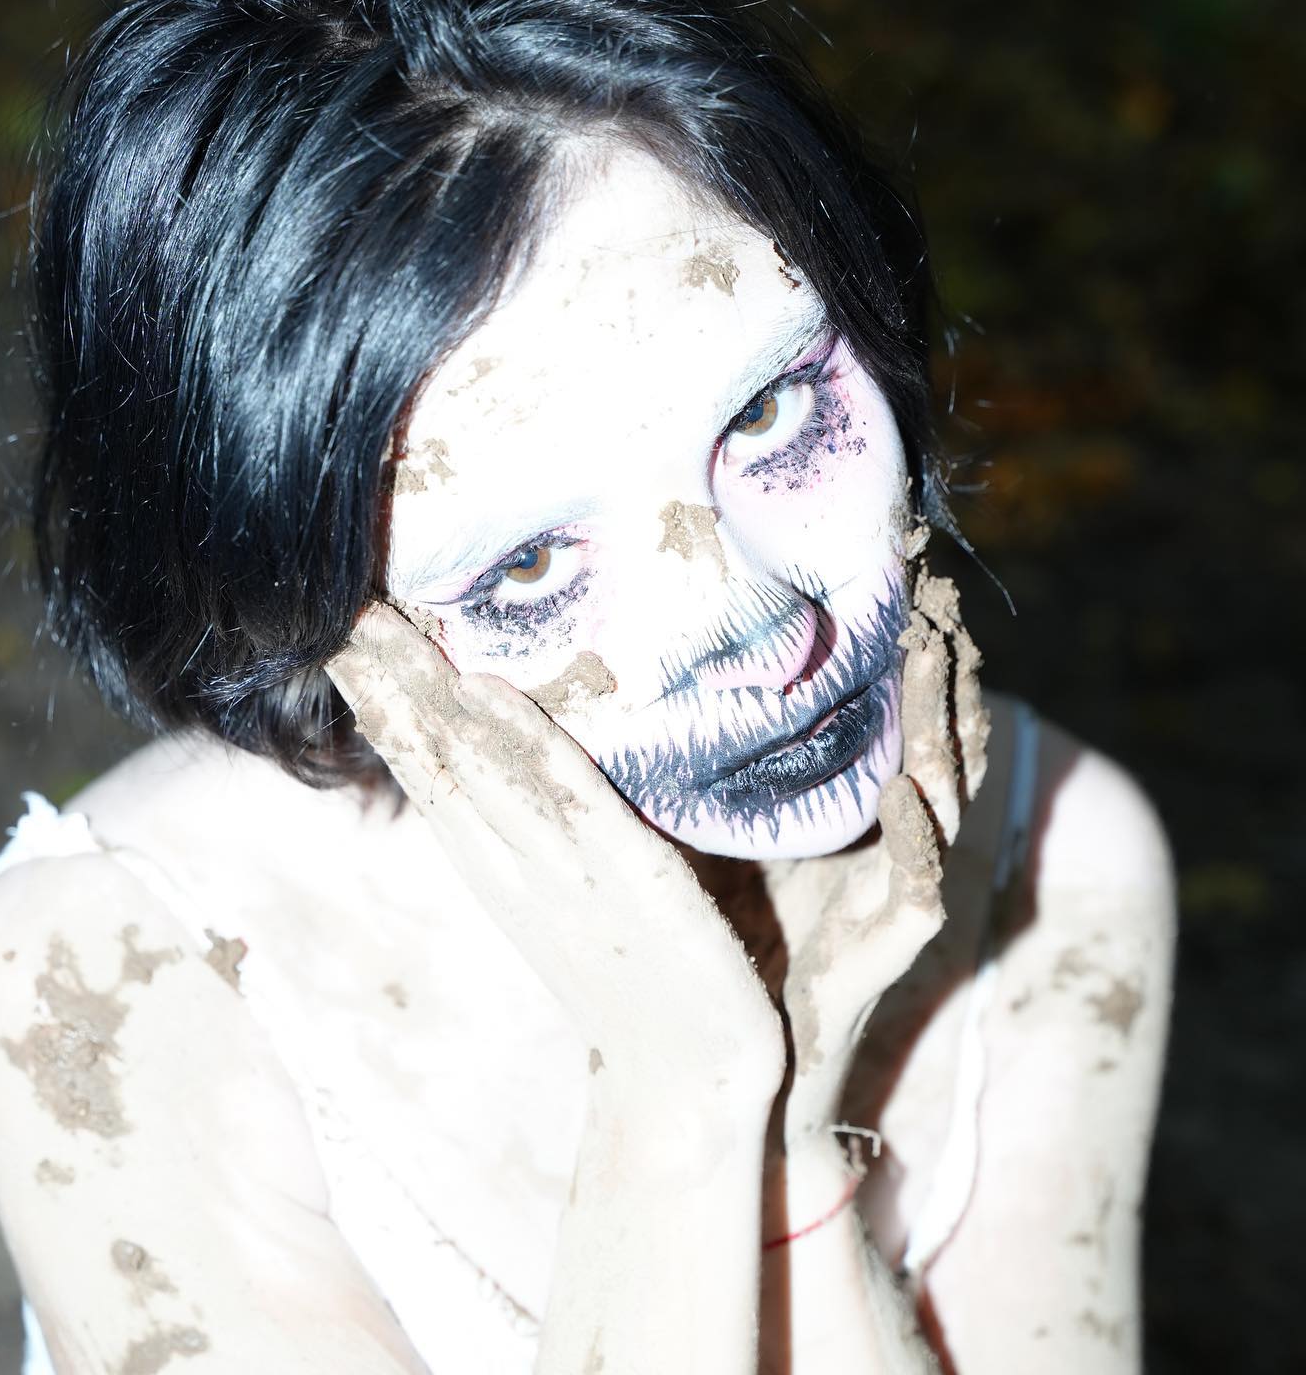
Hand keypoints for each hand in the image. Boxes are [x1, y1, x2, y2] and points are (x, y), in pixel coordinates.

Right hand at [325, 604, 786, 1110]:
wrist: (687, 1077)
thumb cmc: (637, 977)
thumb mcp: (570, 897)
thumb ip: (543, 829)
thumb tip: (522, 754)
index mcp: (496, 865)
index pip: (426, 766)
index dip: (383, 700)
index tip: (341, 634)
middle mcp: (510, 862)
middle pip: (432, 756)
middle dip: (384, 680)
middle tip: (334, 607)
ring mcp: (562, 869)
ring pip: (475, 766)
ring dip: (425, 695)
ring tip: (375, 628)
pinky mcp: (628, 873)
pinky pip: (565, 794)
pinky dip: (519, 741)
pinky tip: (480, 690)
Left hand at [762, 558, 989, 1152]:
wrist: (740, 1046)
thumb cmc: (741, 928)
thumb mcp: (740, 822)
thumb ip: (736, 758)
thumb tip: (676, 674)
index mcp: (873, 811)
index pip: (914, 717)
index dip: (921, 652)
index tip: (911, 577)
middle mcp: (905, 839)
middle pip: (947, 736)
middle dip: (945, 663)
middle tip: (934, 588)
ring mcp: (907, 887)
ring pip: (947, 789)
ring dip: (941, 718)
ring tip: (932, 646)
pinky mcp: (897, 940)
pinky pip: (921, 880)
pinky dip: (917, 833)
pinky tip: (903, 784)